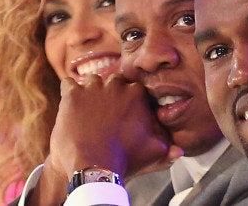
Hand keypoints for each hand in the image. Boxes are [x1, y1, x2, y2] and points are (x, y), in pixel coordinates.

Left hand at [48, 74, 180, 179]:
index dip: (128, 98)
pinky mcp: (72, 94)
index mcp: (137, 94)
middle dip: (110, 93)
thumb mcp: (152, 153)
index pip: (134, 87)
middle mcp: (116, 85)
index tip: (124, 110)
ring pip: (92, 80)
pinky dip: (69, 92)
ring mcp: (93, 88)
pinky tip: (72, 106)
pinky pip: (68, 83)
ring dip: (90, 91)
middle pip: (113, 81)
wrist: (94, 167)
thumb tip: (179, 151)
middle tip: (106, 112)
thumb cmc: (125, 159)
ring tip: (88, 110)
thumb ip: (167, 148)